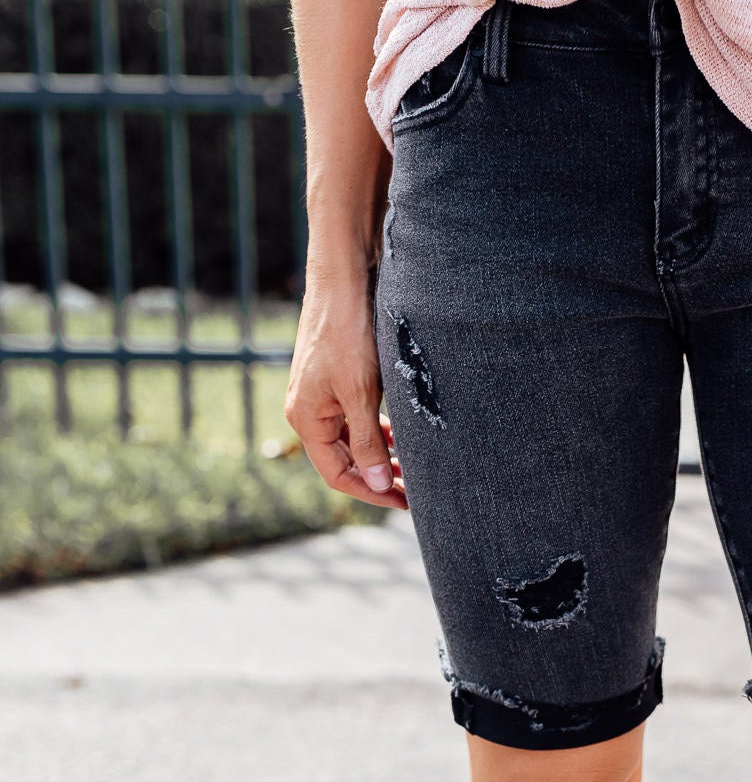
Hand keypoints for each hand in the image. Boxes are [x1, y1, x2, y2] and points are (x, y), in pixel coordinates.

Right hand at [284, 269, 405, 509]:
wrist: (343, 279)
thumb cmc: (347, 332)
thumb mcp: (361, 393)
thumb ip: (369, 441)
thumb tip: (375, 483)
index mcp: (307, 419)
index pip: (337, 474)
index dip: (370, 493)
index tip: (403, 501)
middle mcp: (310, 410)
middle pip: (345, 460)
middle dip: (377, 477)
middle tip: (414, 491)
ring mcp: (322, 395)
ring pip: (353, 440)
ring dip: (381, 456)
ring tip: (412, 470)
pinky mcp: (337, 380)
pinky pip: (357, 418)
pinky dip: (379, 432)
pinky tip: (401, 439)